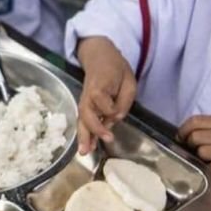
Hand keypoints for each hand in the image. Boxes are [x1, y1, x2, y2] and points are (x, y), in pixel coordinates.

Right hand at [75, 37, 137, 153]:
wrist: (100, 57)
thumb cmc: (116, 69)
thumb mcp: (128, 81)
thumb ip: (124, 100)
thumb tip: (115, 117)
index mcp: (99, 87)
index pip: (105, 105)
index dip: (113, 109)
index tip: (119, 108)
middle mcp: (88, 96)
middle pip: (87, 115)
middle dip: (94, 130)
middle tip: (103, 142)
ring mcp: (84, 101)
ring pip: (82, 120)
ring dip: (83, 137)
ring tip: (85, 153)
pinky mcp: (85, 105)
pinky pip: (83, 121)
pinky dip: (84, 134)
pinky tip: (86, 146)